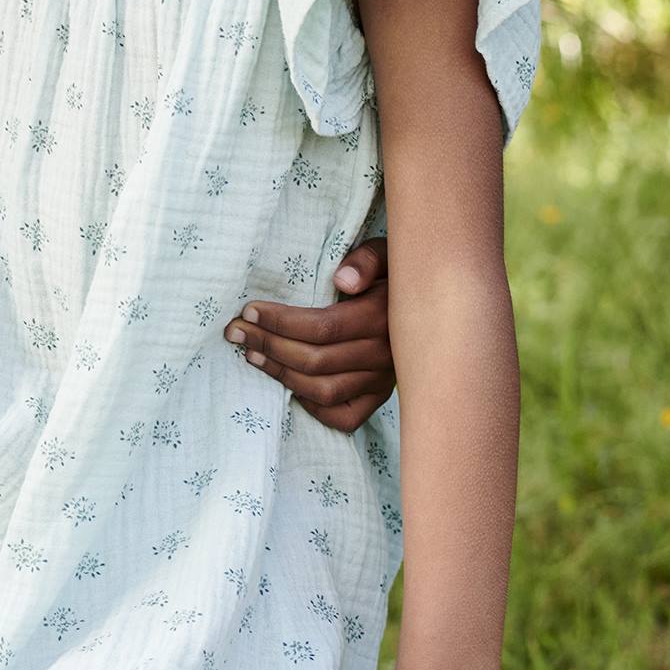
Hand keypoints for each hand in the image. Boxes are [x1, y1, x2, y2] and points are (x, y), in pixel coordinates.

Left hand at [223, 239, 393, 431]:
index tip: (247, 311)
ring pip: (323, 390)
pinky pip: (344, 416)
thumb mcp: (387, 253)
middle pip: (315, 361)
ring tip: (252, 355)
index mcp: (383, 317)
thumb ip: (366, 261)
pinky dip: (312, 407)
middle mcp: (385, 355)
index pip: (323, 328)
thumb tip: (342, 280)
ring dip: (281, 374)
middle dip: (268, 345)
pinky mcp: (381, 396)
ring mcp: (383, 381)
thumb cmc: (396, 272)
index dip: (280, 322)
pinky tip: (288, 386)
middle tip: (236, 332)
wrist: (433, 302)